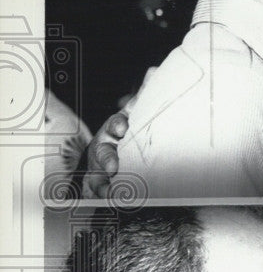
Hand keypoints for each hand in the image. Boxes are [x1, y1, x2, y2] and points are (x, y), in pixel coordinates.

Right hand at [81, 67, 155, 197]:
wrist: (120, 152)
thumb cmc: (131, 130)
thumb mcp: (139, 112)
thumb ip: (146, 94)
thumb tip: (155, 70)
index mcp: (117, 127)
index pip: (116, 124)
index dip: (118, 126)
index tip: (122, 130)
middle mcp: (106, 145)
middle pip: (103, 151)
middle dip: (107, 158)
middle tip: (113, 166)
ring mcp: (100, 164)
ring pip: (98, 172)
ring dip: (103, 181)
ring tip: (111, 191)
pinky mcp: (100, 181)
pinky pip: (98, 189)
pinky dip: (103, 195)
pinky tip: (110, 201)